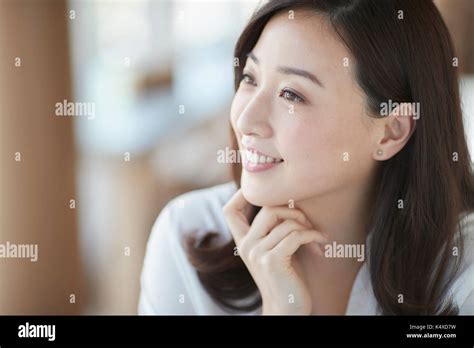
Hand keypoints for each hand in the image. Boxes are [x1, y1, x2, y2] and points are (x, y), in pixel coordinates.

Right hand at [223, 189, 327, 314]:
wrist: (287, 309)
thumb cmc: (287, 277)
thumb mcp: (275, 249)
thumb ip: (273, 229)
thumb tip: (287, 201)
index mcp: (243, 242)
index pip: (230, 210)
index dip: (243, 194)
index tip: (268, 192)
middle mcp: (246, 245)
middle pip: (268, 208)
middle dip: (294, 212)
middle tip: (308, 225)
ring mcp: (257, 253)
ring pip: (286, 222)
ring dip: (308, 228)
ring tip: (317, 239)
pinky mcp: (272, 261)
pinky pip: (296, 235)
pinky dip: (313, 237)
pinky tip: (321, 246)